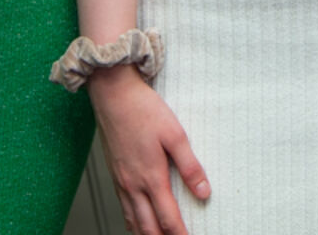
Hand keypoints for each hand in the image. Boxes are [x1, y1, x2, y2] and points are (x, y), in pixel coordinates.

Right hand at [88, 67, 209, 234]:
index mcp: (150, 176)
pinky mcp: (115, 174)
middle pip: (147, 227)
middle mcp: (132, 184)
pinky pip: (123, 208)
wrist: (113, 95)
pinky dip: (132, 222)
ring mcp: (121, 181)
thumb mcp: (175, 135)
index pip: (167, 218)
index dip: (180, 234)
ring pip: (133, 220)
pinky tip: (137, 224)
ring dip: (146, 234)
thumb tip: (204, 192)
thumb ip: (190, 166)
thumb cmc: (144, 110)